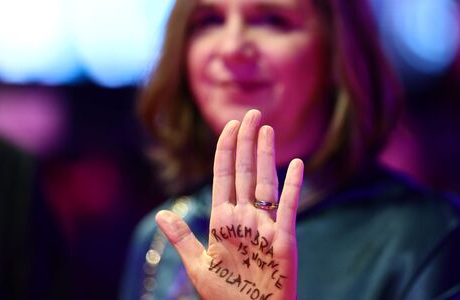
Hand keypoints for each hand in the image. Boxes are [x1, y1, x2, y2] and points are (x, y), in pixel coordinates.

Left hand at [155, 109, 301, 299]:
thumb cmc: (226, 298)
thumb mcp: (199, 266)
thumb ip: (183, 238)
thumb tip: (163, 214)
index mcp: (223, 222)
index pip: (224, 176)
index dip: (227, 149)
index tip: (231, 125)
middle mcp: (245, 219)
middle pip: (245, 172)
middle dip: (247, 142)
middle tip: (253, 114)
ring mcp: (265, 227)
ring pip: (265, 183)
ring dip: (266, 156)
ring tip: (267, 129)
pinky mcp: (283, 240)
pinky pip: (288, 209)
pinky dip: (293, 187)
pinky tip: (296, 166)